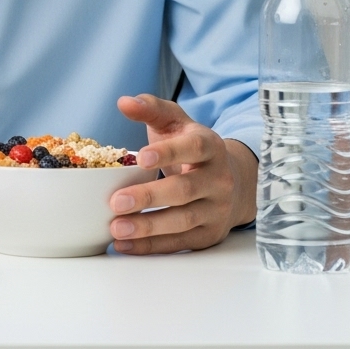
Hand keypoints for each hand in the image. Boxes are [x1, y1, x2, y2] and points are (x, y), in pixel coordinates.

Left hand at [109, 94, 256, 254]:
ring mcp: (217, 209)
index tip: (140, 157)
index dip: (168, 153)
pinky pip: (180, 243)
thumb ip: (150, 108)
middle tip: (116, 202)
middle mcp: (219, 179)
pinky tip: (125, 244)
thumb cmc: (192, 146)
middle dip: (149, 197)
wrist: (233, 180)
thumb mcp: (175, 121)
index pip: (193, 148)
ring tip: (117, 227)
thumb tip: (123, 102)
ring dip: (148, 227)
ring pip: (183, 221)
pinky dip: (152, 246)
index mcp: (210, 146)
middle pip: (185, 190)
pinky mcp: (209, 234)